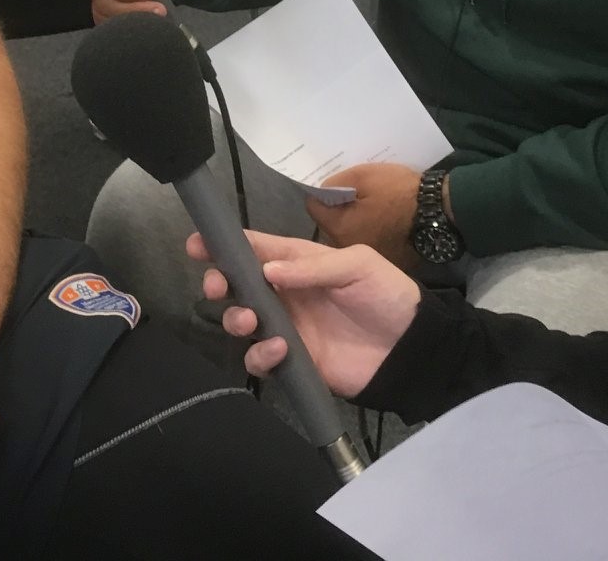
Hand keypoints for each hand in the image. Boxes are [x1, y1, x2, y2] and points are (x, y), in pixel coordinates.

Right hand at [190, 230, 419, 395]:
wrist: (411, 348)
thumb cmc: (386, 294)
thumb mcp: (358, 265)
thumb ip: (312, 267)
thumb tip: (266, 272)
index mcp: (299, 262)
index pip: (255, 249)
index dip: (224, 245)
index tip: (196, 245)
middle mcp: (286, 293)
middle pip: (238, 285)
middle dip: (219, 283)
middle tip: (217, 287)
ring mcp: (288, 328)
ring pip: (242, 321)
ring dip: (235, 318)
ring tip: (249, 319)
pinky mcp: (293, 361)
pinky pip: (260, 359)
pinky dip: (260, 354)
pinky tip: (280, 349)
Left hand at [306, 162, 420, 271]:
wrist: (439, 211)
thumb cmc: (398, 191)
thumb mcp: (362, 175)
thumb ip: (334, 183)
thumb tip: (320, 192)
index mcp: (339, 229)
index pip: (314, 207)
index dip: (321, 192)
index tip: (333, 185)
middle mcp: (348, 248)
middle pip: (330, 223)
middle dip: (336, 208)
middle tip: (350, 192)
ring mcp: (368, 256)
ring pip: (350, 233)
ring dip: (354, 220)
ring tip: (369, 204)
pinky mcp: (387, 258)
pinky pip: (369, 240)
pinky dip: (372, 230)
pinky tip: (383, 218)